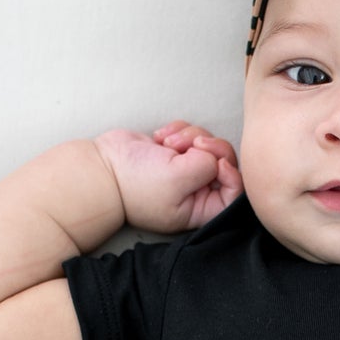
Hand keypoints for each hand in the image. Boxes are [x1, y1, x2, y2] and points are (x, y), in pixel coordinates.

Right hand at [95, 121, 242, 232]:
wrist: (103, 167)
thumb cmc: (137, 182)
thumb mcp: (178, 178)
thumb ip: (207, 166)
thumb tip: (215, 156)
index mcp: (201, 209)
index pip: (236, 193)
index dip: (233, 173)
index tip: (217, 162)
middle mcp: (197, 192)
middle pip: (225, 162)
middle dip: (208, 147)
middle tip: (190, 144)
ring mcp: (186, 170)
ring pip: (207, 144)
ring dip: (190, 136)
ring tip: (167, 142)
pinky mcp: (174, 152)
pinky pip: (191, 134)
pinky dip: (178, 130)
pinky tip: (160, 137)